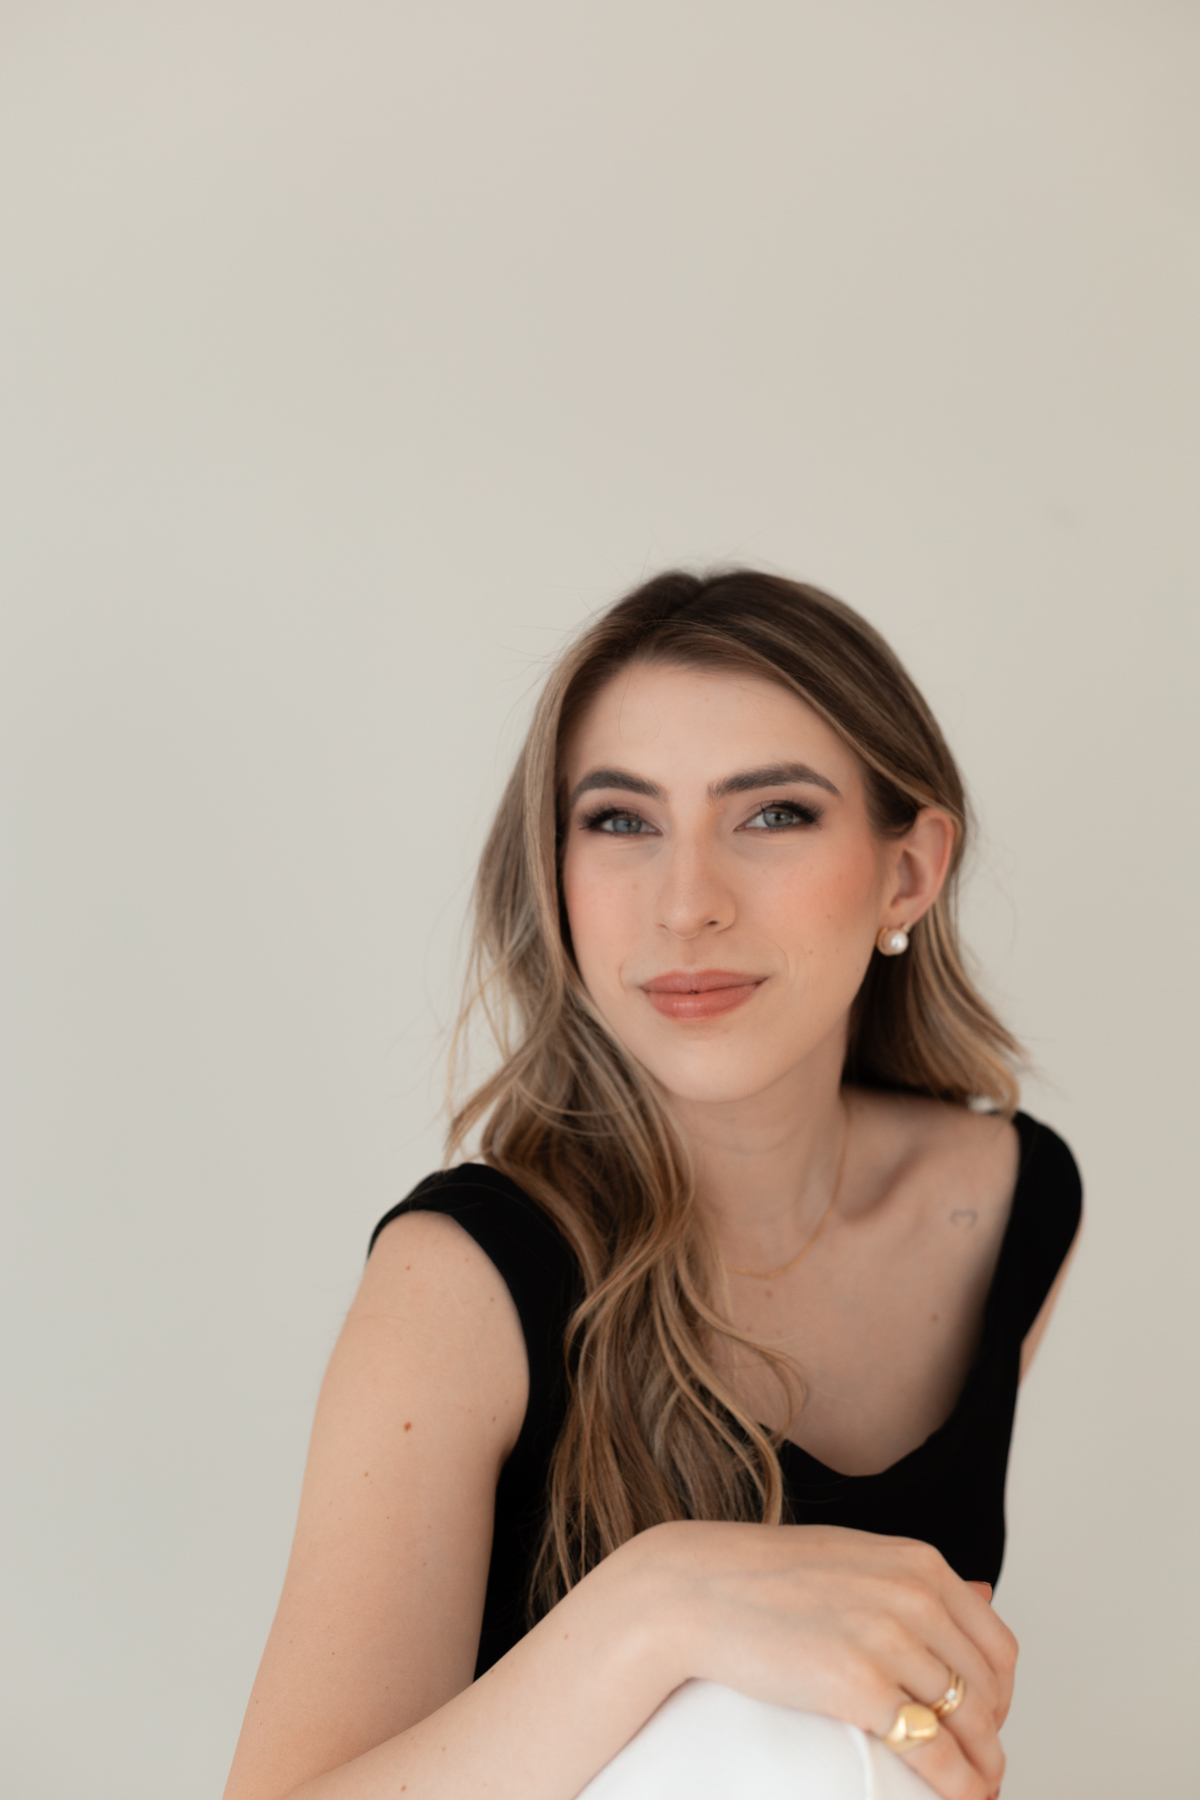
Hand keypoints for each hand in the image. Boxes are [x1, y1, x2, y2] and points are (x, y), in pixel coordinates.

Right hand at [640, 1521, 1016, 1799]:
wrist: (694, 1590)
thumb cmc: (766, 1578)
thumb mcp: (854, 1557)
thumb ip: (916, 1577)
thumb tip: (985, 1588)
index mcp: (918, 1563)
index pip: (997, 1644)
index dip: (1000, 1696)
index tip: (983, 1726)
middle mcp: (914, 1595)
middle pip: (988, 1689)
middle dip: (990, 1739)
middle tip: (976, 1771)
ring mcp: (888, 1638)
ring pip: (971, 1723)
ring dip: (983, 1771)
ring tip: (973, 1794)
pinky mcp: (858, 1685)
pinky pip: (934, 1751)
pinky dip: (958, 1786)